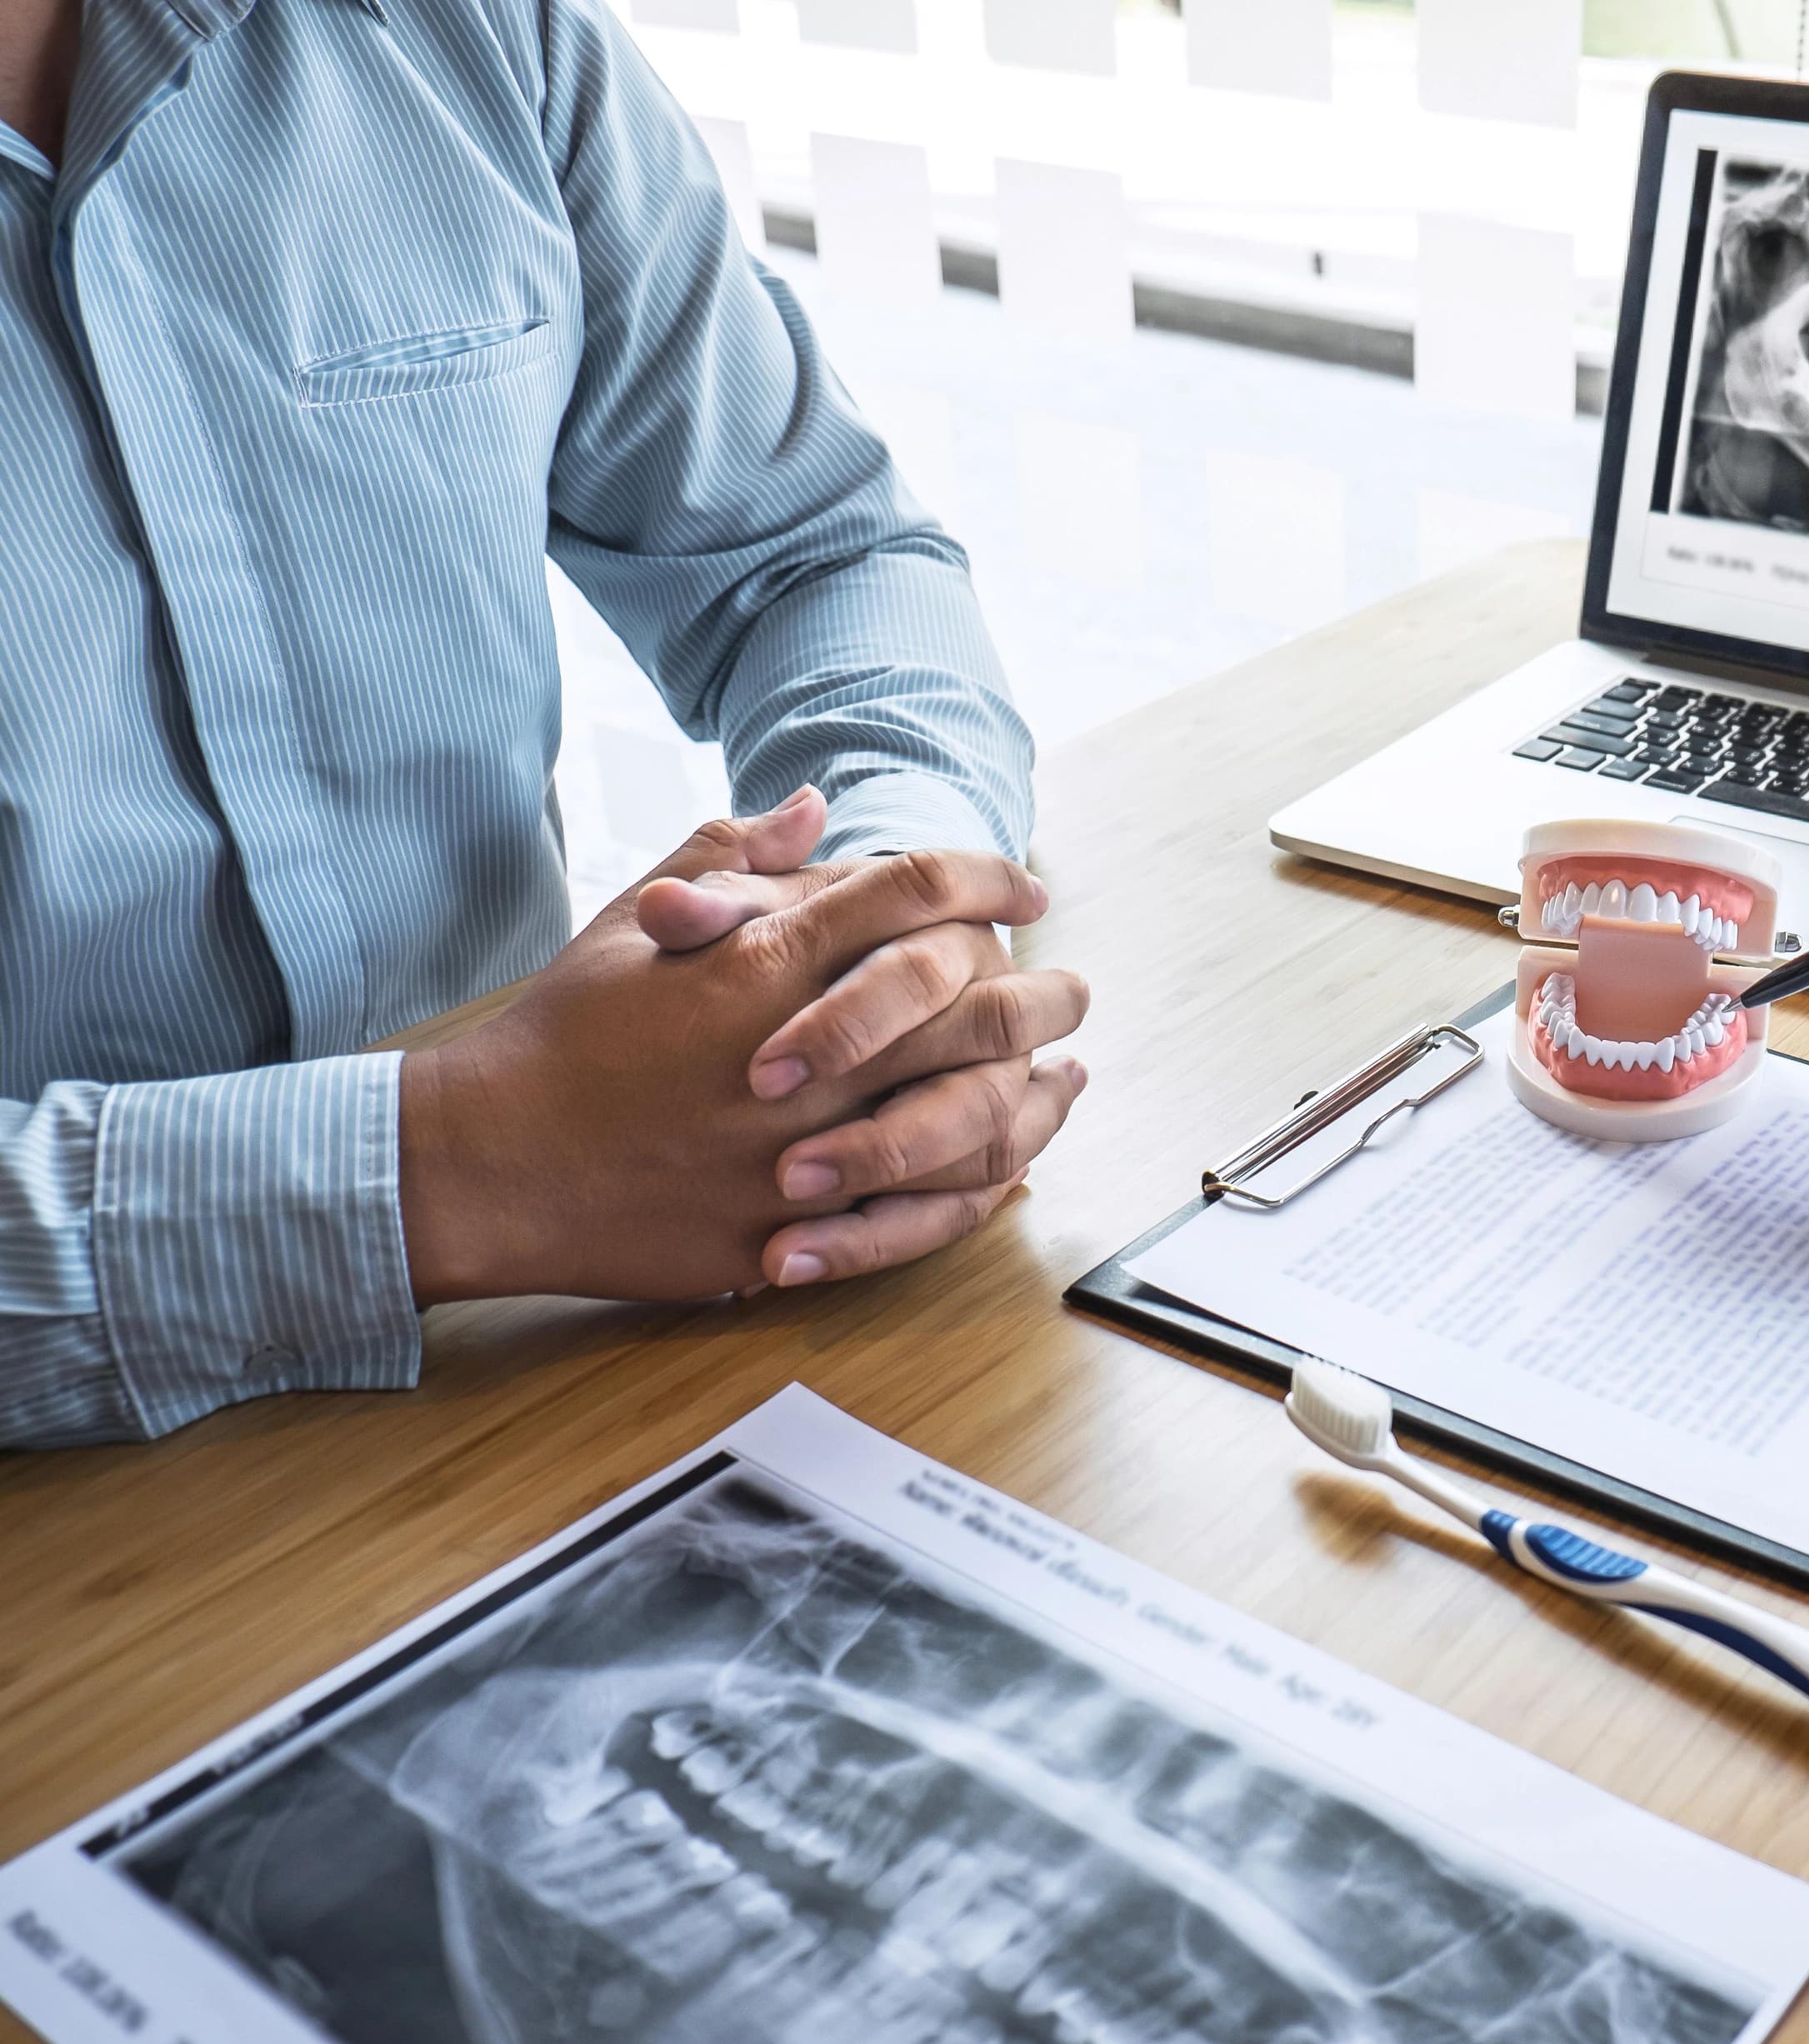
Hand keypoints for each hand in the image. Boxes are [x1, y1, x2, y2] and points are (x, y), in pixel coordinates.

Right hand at [398, 799, 1084, 1302]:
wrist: (490, 1160)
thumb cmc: (561, 1034)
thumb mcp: (634, 920)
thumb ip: (732, 854)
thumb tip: (814, 803)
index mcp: (763, 962)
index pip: (914, 894)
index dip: (986, 878)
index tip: (1025, 885)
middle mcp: (801, 1053)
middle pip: (972, 1005)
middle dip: (1042, 990)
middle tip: (1073, 987)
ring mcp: (801, 1150)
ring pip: (968, 1115)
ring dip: (1032, 1093)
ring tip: (1064, 1074)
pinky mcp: (791, 1230)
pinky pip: (922, 1214)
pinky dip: (981, 1187)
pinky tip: (1012, 1166)